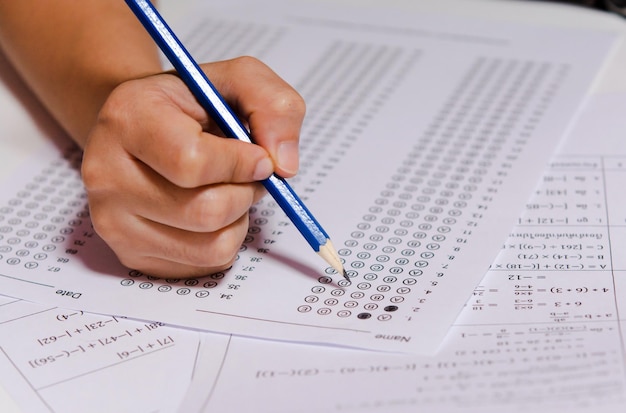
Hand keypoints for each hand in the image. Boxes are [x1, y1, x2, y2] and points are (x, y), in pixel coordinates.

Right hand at [81, 56, 304, 278]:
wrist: (141, 128)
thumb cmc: (190, 106)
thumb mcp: (237, 80)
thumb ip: (274, 106)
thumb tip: (285, 166)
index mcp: (128, 118)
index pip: (192, 162)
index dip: (242, 164)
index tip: (260, 157)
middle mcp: (106, 173)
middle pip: (206, 212)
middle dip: (246, 193)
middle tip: (248, 174)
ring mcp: (112, 220)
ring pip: (211, 246)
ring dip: (239, 219)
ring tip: (228, 189)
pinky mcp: (129, 254)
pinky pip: (205, 265)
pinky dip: (225, 240)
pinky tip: (210, 212)